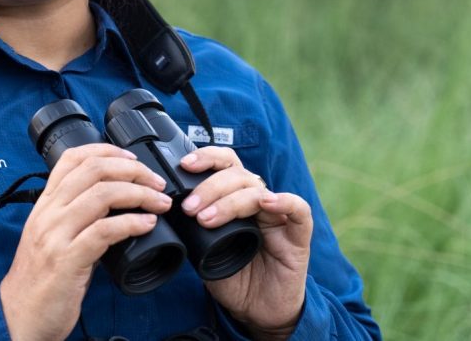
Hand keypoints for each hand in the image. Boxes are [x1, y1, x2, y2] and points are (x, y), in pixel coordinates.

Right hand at [0, 144, 171, 340]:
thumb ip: (78, 216)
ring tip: (159, 202)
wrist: (18, 317)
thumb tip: (118, 206)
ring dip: (140, 194)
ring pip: (103, 194)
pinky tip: (148, 224)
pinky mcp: (67, 259)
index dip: (107, 150)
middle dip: (133, 170)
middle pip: (94, 170)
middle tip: (156, 182)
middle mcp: (49, 212)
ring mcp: (56, 234)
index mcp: (46, 203)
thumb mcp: (53, 236)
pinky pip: (105, 230)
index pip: (73, 158)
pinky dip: (132, 222)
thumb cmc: (41, 279)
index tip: (133, 158)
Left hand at [179, 147, 312, 340]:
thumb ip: (195, 229)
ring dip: (230, 201)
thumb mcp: (206, 250)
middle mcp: (258, 201)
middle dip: (210, 187)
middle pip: (237, 175)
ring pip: (258, 190)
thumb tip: (171, 211)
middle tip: (190, 208)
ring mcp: (278, 216)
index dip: (207, 159)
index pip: (225, 166)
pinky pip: (299, 210)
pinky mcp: (298, 236)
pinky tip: (266, 203)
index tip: (185, 166)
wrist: (258, 312)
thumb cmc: (234, 278)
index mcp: (236, 199)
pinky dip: (284, 201)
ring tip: (207, 219)